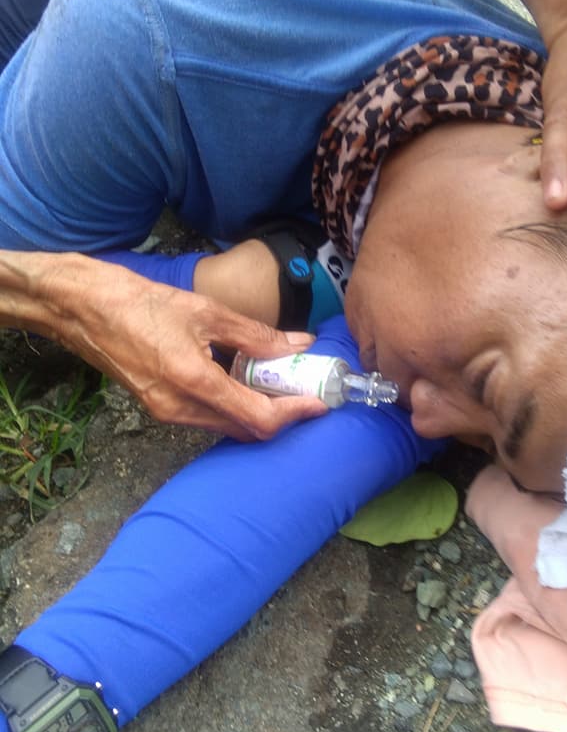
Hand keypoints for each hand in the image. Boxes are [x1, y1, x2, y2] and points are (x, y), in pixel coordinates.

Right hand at [47, 256, 327, 439]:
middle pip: (245, 429)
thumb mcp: (205, 311)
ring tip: (280, 384)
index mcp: (193, 383)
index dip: (294, 414)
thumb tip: (298, 345)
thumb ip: (256, 335)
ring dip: (256, 412)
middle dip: (280, 415)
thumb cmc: (138, 302)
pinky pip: (207, 417)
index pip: (258, 418)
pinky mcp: (159, 407)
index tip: (319, 403)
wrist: (82, 308)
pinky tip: (244, 381)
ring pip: (226, 426)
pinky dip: (232, 406)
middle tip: (304, 391)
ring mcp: (166, 412)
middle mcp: (179, 409)